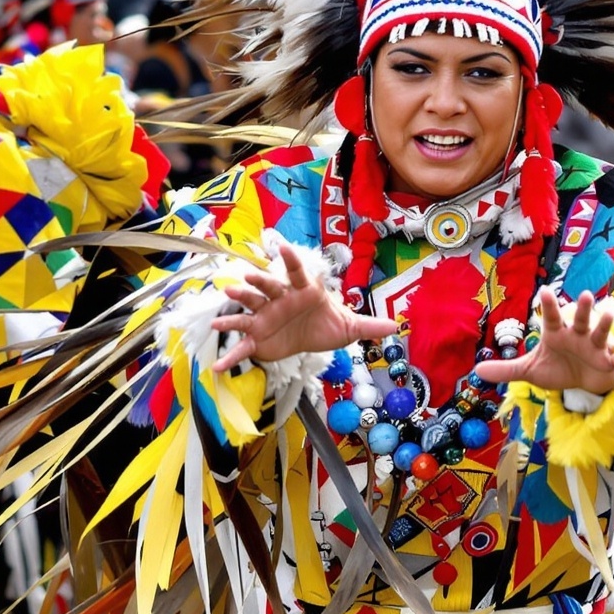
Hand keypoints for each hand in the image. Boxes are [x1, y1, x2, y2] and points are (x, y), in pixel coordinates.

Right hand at [208, 244, 397, 371]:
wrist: (312, 338)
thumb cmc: (327, 325)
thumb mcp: (349, 327)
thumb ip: (369, 325)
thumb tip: (396, 325)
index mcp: (303, 291)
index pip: (297, 273)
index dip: (291, 261)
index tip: (282, 247)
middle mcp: (281, 299)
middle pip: (268, 287)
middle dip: (258, 282)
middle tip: (247, 277)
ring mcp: (266, 316)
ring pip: (250, 306)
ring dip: (238, 303)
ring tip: (226, 297)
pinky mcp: (258, 337)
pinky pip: (243, 346)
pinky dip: (231, 355)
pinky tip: (217, 366)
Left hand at [473, 291, 613, 398]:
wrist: (583, 382)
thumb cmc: (558, 369)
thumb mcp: (530, 371)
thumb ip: (506, 369)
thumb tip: (477, 370)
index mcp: (557, 333)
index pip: (551, 317)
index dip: (548, 305)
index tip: (543, 289)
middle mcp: (577, 335)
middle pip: (580, 319)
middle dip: (583, 308)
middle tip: (585, 295)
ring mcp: (594, 347)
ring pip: (600, 332)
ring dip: (605, 324)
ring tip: (609, 313)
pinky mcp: (607, 362)